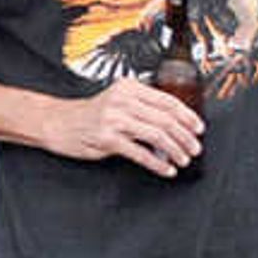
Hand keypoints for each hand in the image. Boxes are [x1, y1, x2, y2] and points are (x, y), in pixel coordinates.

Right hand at [43, 81, 201, 176]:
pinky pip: (140, 153)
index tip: (198, 128)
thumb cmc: (91, 115)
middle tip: (195, 148)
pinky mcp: (107, 139)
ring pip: (156, 135)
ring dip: (175, 150)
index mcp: (129, 87)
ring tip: (183, 159)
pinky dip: (157, 163)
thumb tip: (175, 122)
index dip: (187, 116)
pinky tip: (166, 169)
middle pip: (165, 119)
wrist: (58, 122)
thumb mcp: (117, 101)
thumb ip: (142, 106)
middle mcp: (122, 100)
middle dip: (185, 136)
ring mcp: (114, 119)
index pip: (167, 101)